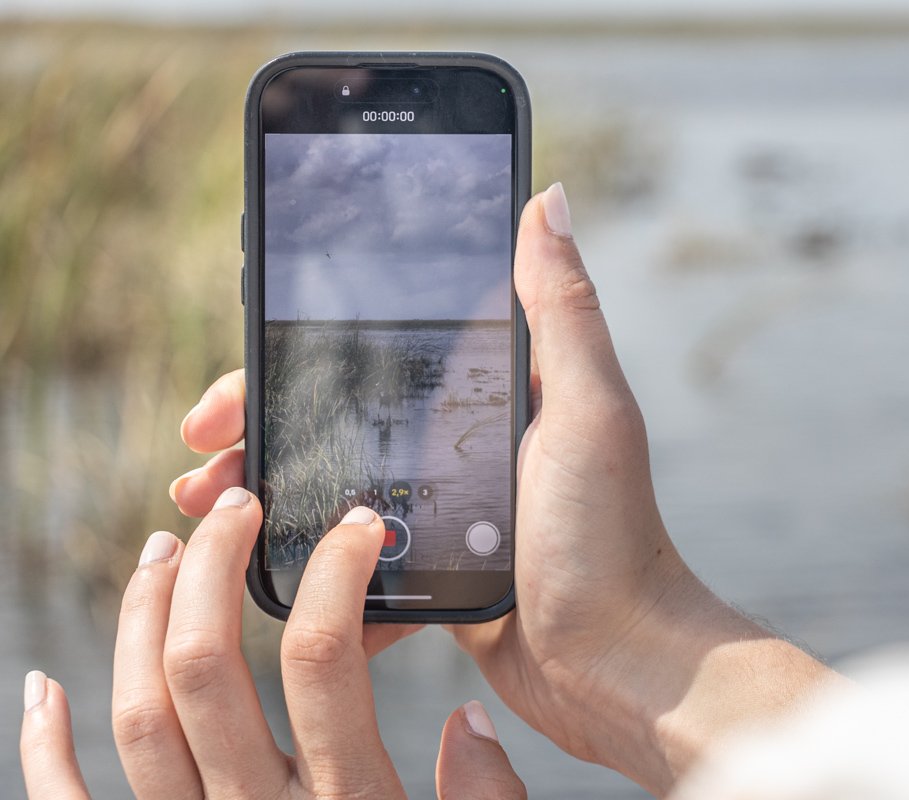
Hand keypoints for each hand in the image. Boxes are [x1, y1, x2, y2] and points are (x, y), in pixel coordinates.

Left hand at [19, 491, 525, 799]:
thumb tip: (470, 724)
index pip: (322, 661)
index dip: (333, 575)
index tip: (354, 525)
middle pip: (205, 670)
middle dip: (211, 570)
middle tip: (232, 510)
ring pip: (137, 716)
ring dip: (137, 621)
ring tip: (158, 553)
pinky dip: (44, 747)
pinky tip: (42, 684)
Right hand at [170, 183, 837, 795]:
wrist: (616, 662)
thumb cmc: (609, 533)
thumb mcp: (587, 407)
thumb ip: (562, 308)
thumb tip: (550, 196)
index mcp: (493, 394)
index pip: (378, 350)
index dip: (301, 354)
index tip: (241, 370)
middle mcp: (465, 442)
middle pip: (341, 415)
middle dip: (265, 423)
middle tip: (201, 446)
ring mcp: (446, 509)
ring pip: (336, 483)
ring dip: (268, 489)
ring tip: (206, 503)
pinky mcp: (434, 570)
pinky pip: (355, 554)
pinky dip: (310, 558)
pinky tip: (260, 568)